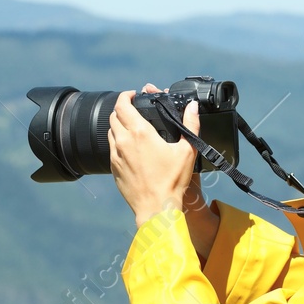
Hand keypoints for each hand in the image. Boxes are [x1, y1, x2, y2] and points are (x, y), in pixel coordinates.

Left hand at [109, 84, 200, 229]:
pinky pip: (112, 148)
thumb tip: (192, 107)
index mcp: (140, 133)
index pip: (122, 105)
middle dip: (122, 108)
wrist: (155, 208)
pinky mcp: (113, 168)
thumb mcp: (187, 150)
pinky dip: (118, 141)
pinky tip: (130, 147)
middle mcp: (123, 141)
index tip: (132, 95)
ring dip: (119, 124)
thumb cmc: (172, 181)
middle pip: (114, 116)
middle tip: (133, 108)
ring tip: (132, 126)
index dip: (125, 96)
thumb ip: (190, 125)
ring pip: (110, 131)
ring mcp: (116, 155)